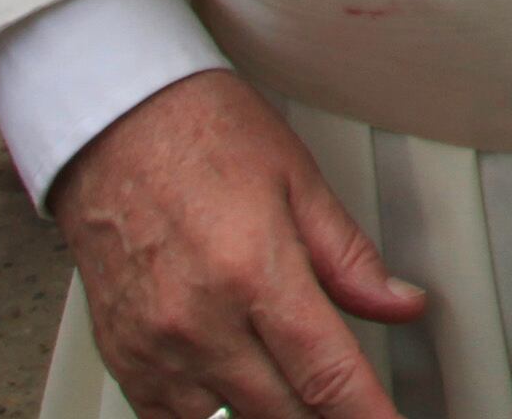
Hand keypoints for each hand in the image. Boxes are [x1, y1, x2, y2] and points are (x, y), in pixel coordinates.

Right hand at [46, 70, 425, 418]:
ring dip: (272, 418)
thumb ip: (349, 257)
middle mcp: (200, 321)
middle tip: (354, 407)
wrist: (111, 121)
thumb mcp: (298, 179)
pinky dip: (212, 417)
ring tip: (300, 397)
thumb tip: (400, 303)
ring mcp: (155, 347)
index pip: (325, 373)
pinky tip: (240, 398)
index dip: (366, 413)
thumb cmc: (200, 135)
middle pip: (282, 412)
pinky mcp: (124, 358)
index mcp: (253, 272)